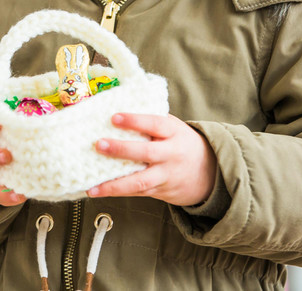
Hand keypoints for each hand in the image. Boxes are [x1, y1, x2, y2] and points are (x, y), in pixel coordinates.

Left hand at [87, 113, 216, 205]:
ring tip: (93, 186)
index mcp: (173, 132)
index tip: (114, 117)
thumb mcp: (172, 127)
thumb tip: (114, 109)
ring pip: (140, 181)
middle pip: (146, 153)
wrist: (209, 172)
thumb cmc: (181, 143)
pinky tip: (98, 191)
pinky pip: (137, 192)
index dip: (135, 121)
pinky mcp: (160, 191)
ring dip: (114, 184)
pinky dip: (117, 191)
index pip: (154, 124)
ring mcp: (166, 175)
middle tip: (99, 144)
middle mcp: (171, 154)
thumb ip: (150, 122)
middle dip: (121, 149)